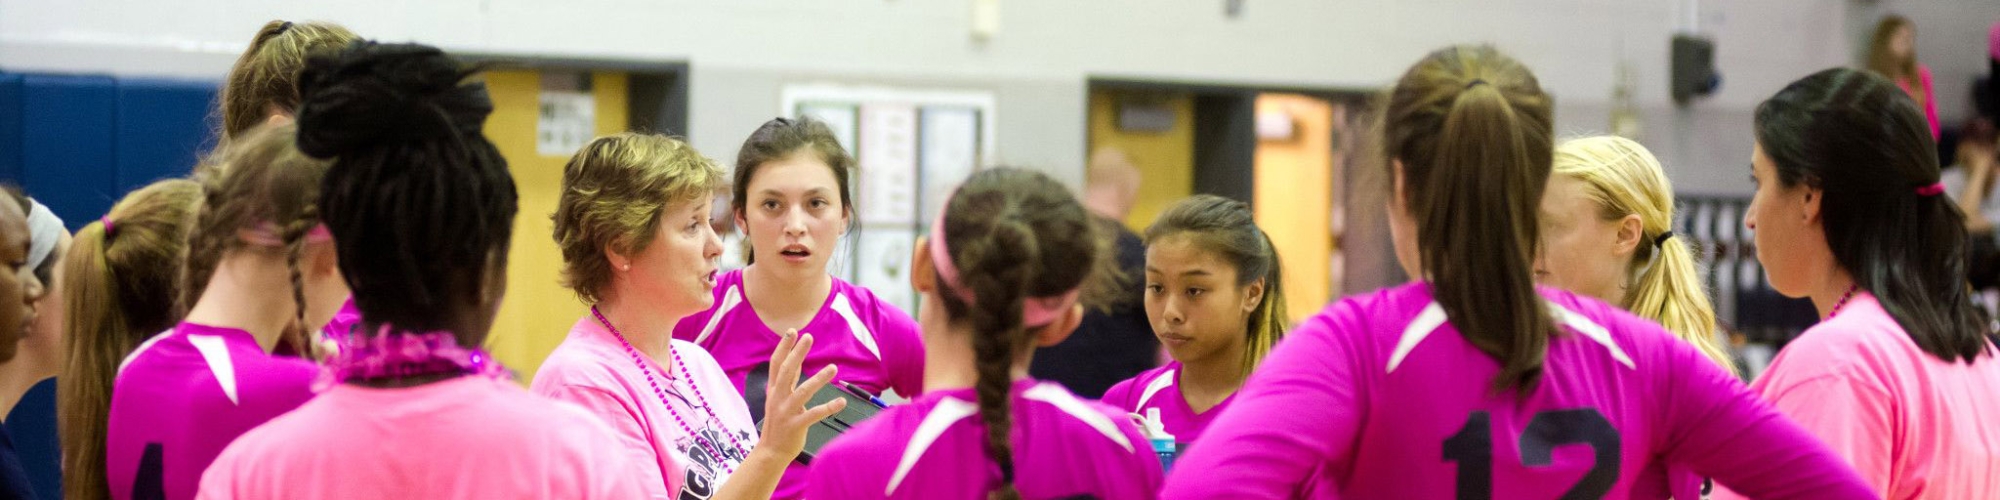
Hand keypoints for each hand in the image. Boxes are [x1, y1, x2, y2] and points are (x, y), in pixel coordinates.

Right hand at [756, 329, 845, 458]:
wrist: (771, 451)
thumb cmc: (779, 422)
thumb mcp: (779, 398)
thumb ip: (788, 380)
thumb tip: (795, 359)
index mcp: (774, 390)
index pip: (776, 364)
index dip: (783, 347)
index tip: (792, 331)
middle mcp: (778, 398)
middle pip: (787, 371)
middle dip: (797, 353)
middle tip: (808, 337)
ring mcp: (786, 412)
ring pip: (803, 392)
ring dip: (819, 379)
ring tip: (833, 368)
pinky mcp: (796, 425)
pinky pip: (814, 414)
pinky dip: (828, 407)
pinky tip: (841, 401)